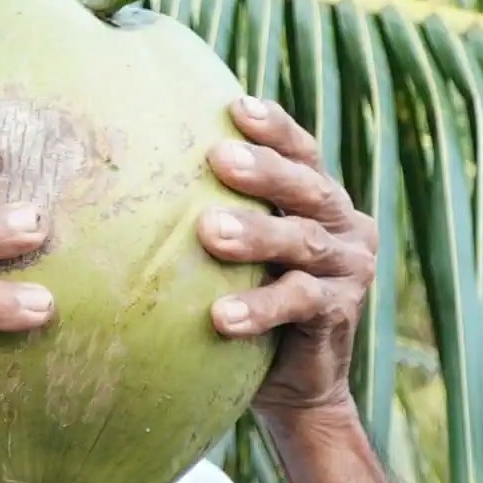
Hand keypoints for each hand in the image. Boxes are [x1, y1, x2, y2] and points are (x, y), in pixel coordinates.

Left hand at [198, 96, 377, 415]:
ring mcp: (348, 270)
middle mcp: (343, 227)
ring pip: (302, 242)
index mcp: (319, 199)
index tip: (236, 107)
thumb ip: (213, 203)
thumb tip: (135, 158)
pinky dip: (260, 306)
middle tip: (218, 158)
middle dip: (264, 171)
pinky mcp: (338, 314)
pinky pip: (299, 304)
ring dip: (257, 235)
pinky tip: (221, 317)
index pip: (302, 153)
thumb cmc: (249, 289)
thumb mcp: (237, 245)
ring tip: (208, 232)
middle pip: (307, 189)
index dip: (275, 129)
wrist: (292, 376)